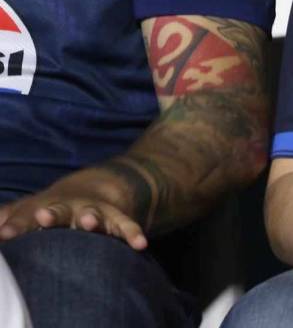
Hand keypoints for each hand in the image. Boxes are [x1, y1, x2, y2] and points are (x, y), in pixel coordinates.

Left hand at [0, 181, 146, 249]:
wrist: (95, 188)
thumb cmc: (53, 207)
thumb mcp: (31, 207)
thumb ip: (11, 216)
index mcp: (46, 207)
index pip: (27, 215)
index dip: (17, 224)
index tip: (4, 233)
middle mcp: (70, 208)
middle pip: (60, 211)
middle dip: (53, 214)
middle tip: (44, 216)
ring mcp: (94, 212)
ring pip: (93, 215)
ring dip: (90, 218)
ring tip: (88, 222)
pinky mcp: (116, 220)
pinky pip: (125, 225)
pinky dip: (132, 233)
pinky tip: (140, 244)